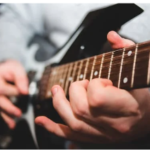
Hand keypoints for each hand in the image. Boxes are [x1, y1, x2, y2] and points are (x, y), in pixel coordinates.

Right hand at [0, 60, 27, 128]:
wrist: (3, 71)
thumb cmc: (10, 70)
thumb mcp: (16, 69)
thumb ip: (21, 79)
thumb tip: (25, 92)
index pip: (3, 89)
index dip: (15, 91)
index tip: (24, 92)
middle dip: (8, 108)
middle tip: (19, 114)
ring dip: (5, 116)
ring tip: (13, 124)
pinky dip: (5, 116)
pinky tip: (11, 124)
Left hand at [35, 31, 149, 142]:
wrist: (149, 117)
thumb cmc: (145, 94)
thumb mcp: (139, 71)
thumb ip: (126, 50)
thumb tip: (111, 36)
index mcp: (128, 107)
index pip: (97, 97)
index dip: (94, 84)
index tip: (100, 80)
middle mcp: (114, 125)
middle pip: (80, 108)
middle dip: (76, 90)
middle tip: (84, 83)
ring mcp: (104, 134)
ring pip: (72, 121)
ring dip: (59, 103)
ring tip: (56, 91)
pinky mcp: (97, 137)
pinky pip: (71, 135)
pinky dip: (53, 128)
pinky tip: (41, 121)